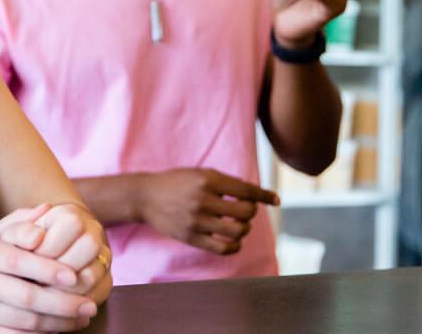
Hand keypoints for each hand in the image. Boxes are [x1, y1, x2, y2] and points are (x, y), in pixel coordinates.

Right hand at [0, 205, 98, 333]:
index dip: (48, 270)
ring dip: (55, 325)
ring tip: (79, 321)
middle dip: (62, 304)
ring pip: (23, 322)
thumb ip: (17, 223)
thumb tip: (48, 209)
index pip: (20, 262)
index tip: (74, 276)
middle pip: (27, 297)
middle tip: (88, 306)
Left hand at [3, 204, 109, 303]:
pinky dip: (75, 303)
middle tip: (37, 281)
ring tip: (42, 295)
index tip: (29, 261)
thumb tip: (35, 238)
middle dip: (59, 268)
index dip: (49, 246)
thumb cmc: (22, 244)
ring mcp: (103, 257)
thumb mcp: (15, 233)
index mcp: (70, 214)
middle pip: (89, 246)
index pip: (72, 225)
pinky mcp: (106, 281)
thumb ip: (20, 232)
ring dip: (65, 288)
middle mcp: (93, 231)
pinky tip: (55, 307)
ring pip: (92, 274)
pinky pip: (97, 294)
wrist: (40, 257)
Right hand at [135, 168, 278, 254]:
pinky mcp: (192, 237)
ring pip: (237, 231)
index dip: (264, 196)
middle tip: (245, 210)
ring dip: (244, 228)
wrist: (145, 196)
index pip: (245, 190)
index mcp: (207, 180)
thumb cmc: (176, 183)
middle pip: (245, 212)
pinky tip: (234, 240)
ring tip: (238, 224)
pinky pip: (223, 248)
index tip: (276, 200)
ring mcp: (197, 220)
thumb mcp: (198, 173)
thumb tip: (255, 195)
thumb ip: (224, 182)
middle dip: (251, 212)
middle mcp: (203, 199)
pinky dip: (235, 246)